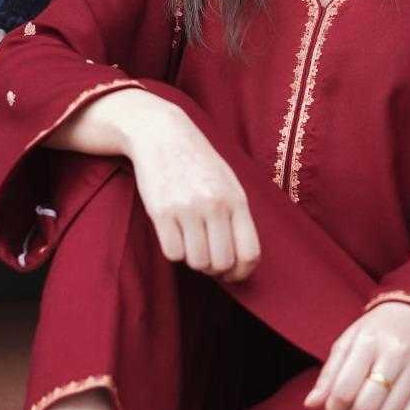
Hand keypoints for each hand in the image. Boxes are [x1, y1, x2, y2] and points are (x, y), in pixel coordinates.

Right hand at [125, 103, 261, 283]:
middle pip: (221, 263)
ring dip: (193, 259)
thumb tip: (239, 261)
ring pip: (196, 262)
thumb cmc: (199, 162)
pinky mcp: (160, 211)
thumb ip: (237, 217)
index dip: (242, 273)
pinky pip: (172, 253)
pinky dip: (174, 251)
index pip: (249, 253)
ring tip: (190, 241)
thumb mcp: (228, 182)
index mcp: (237, 199)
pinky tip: (174, 234)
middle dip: (214, 268)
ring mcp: (187, 208)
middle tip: (207, 258)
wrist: (162, 134)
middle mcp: (214, 205)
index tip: (232, 275)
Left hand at [303, 300, 409, 409]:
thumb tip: (311, 404)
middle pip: (366, 406)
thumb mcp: (349, 341)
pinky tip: (388, 409)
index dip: (333, 408)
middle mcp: (395, 353)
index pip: (344, 389)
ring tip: (368, 409)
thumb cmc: (378, 329)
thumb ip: (329, 373)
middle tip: (351, 409)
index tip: (332, 409)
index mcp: (368, 341)